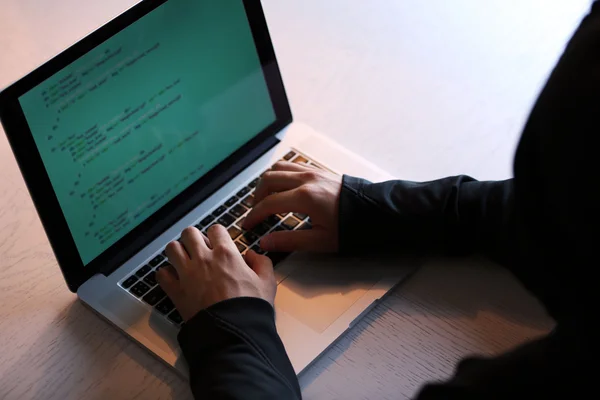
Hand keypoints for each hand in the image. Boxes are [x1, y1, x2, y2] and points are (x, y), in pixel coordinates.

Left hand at [156, 226, 275, 320]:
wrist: (233, 331)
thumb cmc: (250, 307)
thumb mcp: (267, 282)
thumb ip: (262, 262)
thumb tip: (251, 255)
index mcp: (226, 253)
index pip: (215, 229)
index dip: (217, 235)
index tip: (219, 244)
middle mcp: (204, 259)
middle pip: (189, 233)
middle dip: (194, 239)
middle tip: (199, 250)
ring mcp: (187, 273)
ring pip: (172, 248)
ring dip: (178, 252)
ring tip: (184, 260)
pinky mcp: (176, 290)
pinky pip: (161, 273)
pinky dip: (166, 274)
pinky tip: (175, 279)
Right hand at [242, 161, 342, 252]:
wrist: (376, 211)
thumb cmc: (352, 227)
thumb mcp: (320, 240)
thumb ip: (289, 241)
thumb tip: (266, 242)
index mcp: (305, 197)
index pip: (268, 204)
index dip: (254, 215)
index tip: (247, 225)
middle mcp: (306, 180)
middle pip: (268, 181)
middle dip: (256, 197)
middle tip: (255, 212)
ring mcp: (312, 172)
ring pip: (278, 168)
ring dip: (267, 182)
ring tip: (265, 198)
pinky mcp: (319, 171)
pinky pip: (292, 166)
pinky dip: (280, 174)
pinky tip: (282, 187)